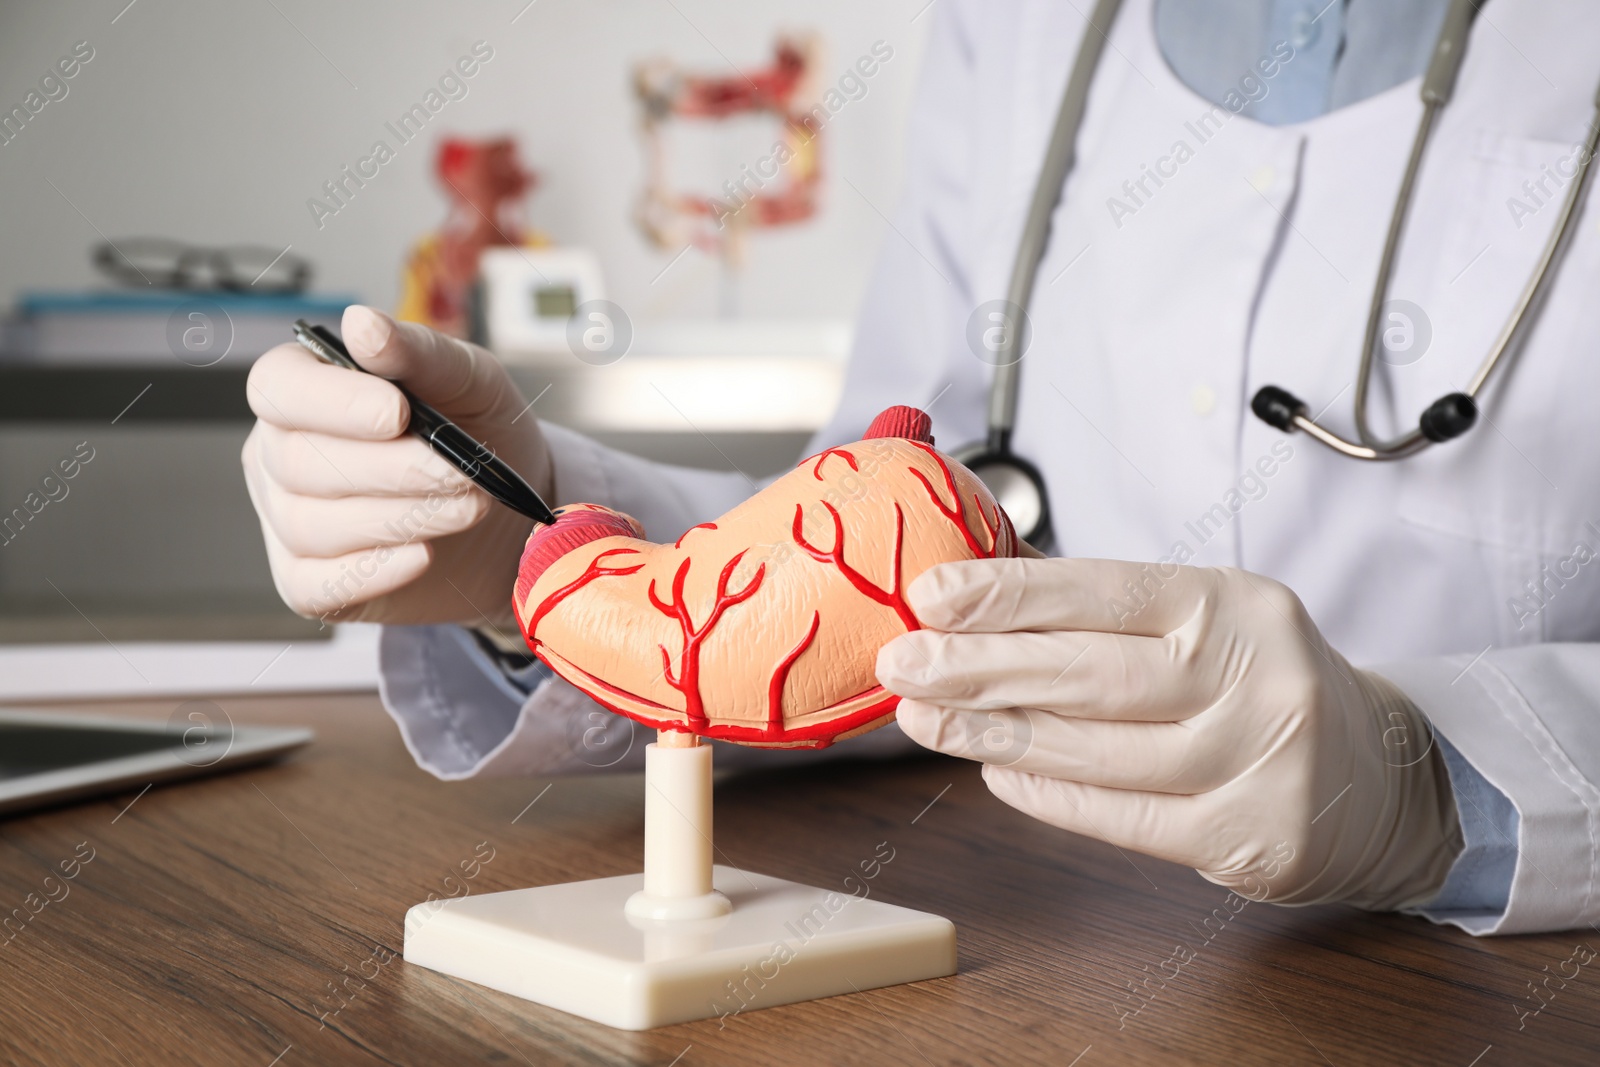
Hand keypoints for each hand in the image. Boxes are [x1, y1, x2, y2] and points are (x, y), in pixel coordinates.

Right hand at [241, 306, 552, 626]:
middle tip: (462, 475)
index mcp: (305, 390)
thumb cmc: (477, 434)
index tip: (397, 412)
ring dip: (400, 518)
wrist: (510, 514)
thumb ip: (419, 352)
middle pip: (301, 463)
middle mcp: (279, 453)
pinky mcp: (309, 582)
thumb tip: (361, 323)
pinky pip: (319, 584)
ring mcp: (287, 521)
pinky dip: (375, 572)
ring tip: (470, 507)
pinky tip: (423, 555)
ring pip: (313, 524)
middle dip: (392, 470)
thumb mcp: (469, 382)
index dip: (332, 402)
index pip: (279, 388)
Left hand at [876, 558, 1462, 908]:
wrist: (1378, 777)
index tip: (930, 595)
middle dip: (979, 667)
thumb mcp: (1209, 619)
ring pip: (1095, 750)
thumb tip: (975, 603)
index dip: (1010, 594)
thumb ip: (1107, 613)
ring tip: (924, 719)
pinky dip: (1048, 794)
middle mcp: (1253, 677)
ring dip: (994, 733)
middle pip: (1089, 673)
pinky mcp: (1245, 838)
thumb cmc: (1259, 682)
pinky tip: (993, 770)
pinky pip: (1121, 817)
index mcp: (1235, 603)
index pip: (1104, 591)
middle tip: (901, 663)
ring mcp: (1254, 763)